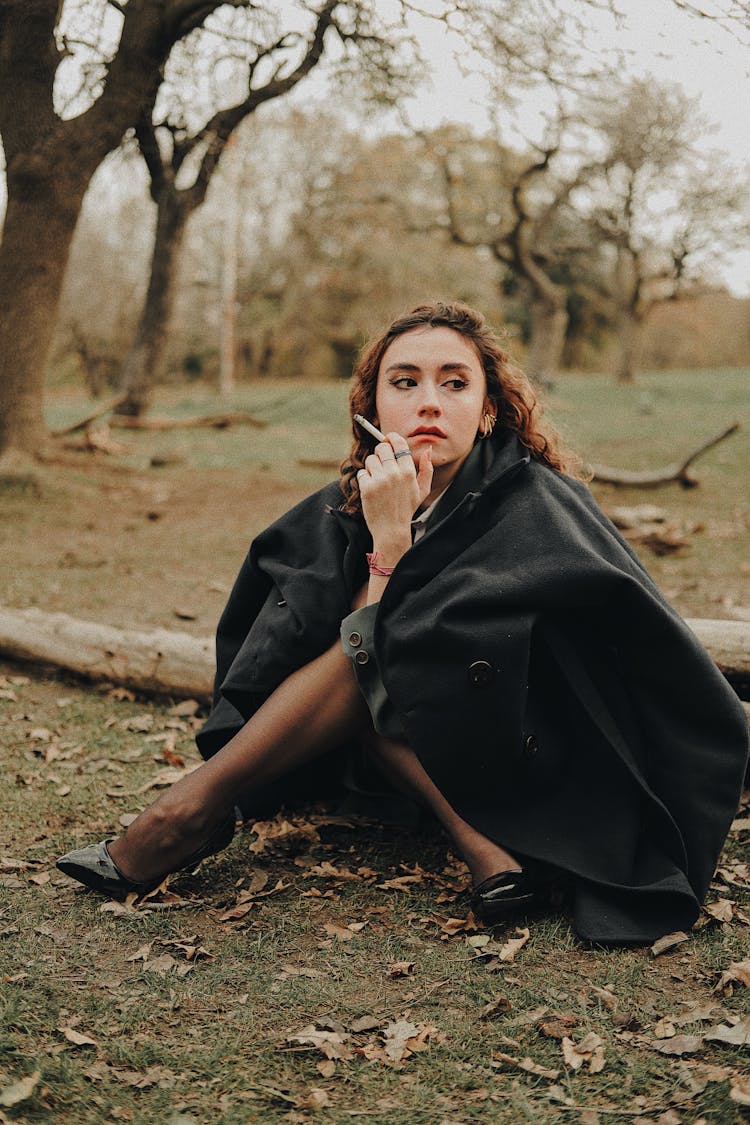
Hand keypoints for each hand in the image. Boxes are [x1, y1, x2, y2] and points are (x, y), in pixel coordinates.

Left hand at [357, 432, 432, 564]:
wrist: (391, 530)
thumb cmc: (406, 509)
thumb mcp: (422, 491)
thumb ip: (427, 469)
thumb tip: (428, 450)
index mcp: (409, 472)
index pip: (398, 444)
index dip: (391, 438)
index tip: (387, 439)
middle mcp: (395, 473)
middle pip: (382, 448)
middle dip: (380, 453)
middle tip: (381, 464)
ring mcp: (380, 480)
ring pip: (370, 459)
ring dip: (371, 468)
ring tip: (377, 481)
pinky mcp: (367, 487)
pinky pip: (361, 473)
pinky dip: (364, 480)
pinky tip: (371, 490)